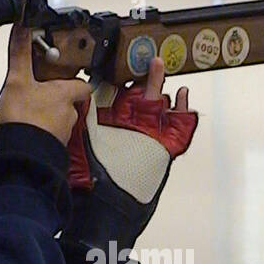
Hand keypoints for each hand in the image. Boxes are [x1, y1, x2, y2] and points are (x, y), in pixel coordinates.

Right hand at [0, 25, 91, 145]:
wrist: (21, 155)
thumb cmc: (24, 117)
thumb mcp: (17, 80)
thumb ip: (20, 54)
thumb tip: (22, 27)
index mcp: (65, 94)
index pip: (83, 85)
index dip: (77, 80)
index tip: (68, 76)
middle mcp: (69, 114)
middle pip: (68, 103)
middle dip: (54, 100)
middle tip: (36, 95)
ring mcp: (62, 134)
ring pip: (58, 121)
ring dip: (45, 118)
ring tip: (25, 115)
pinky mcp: (51, 149)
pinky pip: (48, 138)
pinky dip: (39, 134)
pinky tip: (24, 132)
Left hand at [68, 56, 197, 195]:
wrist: (105, 206)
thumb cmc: (89, 177)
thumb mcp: (79, 138)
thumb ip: (82, 114)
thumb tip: (80, 92)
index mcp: (110, 124)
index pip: (118, 94)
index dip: (122, 78)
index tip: (124, 61)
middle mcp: (131, 129)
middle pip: (142, 96)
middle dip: (146, 77)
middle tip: (148, 58)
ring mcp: (150, 138)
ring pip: (160, 108)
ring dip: (161, 88)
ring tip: (161, 66)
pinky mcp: (165, 150)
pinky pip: (180, 130)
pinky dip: (183, 114)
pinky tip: (183, 97)